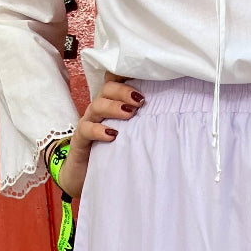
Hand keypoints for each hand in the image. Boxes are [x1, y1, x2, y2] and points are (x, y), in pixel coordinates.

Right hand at [51, 75, 143, 197]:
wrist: (84, 177)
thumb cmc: (111, 154)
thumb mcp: (130, 136)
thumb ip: (142, 125)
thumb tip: (171, 119)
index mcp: (111, 105)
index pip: (115, 81)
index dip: (126, 74)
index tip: (144, 74)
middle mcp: (99, 110)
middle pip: (107, 89)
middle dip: (124, 91)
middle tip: (140, 101)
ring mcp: (88, 123)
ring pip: (97, 105)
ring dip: (114, 107)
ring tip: (130, 113)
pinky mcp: (80, 140)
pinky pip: (86, 129)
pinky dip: (99, 130)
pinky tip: (112, 135)